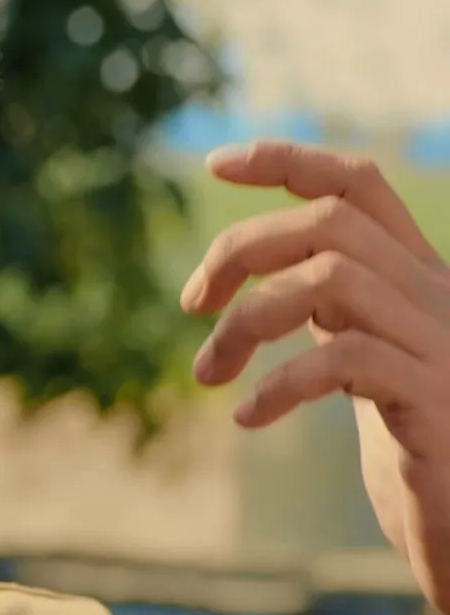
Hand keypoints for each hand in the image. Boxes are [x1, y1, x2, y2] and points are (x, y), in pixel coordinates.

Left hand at [181, 141, 449, 610]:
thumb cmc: (419, 454)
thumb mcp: (368, 368)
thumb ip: (334, 319)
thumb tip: (262, 289)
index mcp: (418, 280)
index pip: (359, 184)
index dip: (288, 160)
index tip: (217, 163)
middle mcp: (437, 298)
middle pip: (329, 223)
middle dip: (241, 249)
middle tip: (190, 304)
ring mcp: (441, 347)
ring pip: (330, 281)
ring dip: (246, 321)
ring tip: (209, 375)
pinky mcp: (433, 401)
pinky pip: (346, 361)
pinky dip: (281, 383)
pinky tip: (248, 416)